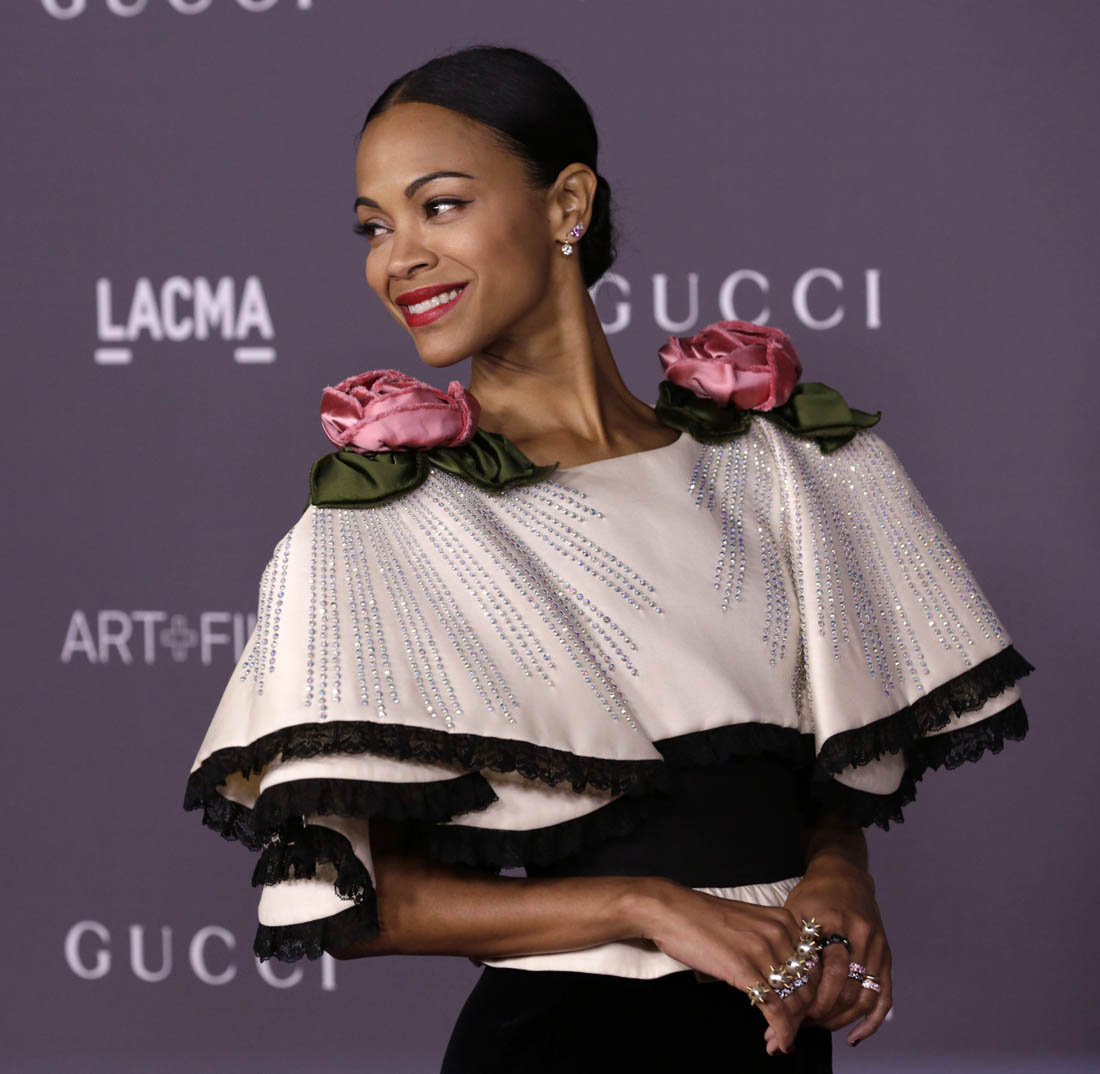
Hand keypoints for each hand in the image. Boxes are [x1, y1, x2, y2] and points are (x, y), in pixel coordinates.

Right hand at [631, 879, 818, 1056]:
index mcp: (784, 920)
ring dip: (791, 1027)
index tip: (801, 1012)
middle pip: (809, 985)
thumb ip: (773, 944)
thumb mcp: (750, 923)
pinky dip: (780, 1030)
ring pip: (794, 1000)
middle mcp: (780, 933)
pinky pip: (774, 1008)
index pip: (815, 966)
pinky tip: (777, 1041)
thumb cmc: (704, 918)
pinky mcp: (744, 969)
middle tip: (790, 1030)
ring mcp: (762, 950)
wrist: (672, 911)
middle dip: (803, 1015)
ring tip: (780, 1040)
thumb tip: (787, 979)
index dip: (812, 994)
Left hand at [781, 858, 892, 1047]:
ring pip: (865, 998)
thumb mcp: (795, 912)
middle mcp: (860, 936)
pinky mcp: (886, 956)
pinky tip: (854, 1037)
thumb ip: (789, 946)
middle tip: (802, 1024)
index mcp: (834, 922)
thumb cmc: (813, 896)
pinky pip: (884, 997)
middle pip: (847, 989)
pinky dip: (871, 1022)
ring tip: (820, 1027)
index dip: (810, 998)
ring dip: (842, 1020)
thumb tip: (771, 988)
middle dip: (823, 1013)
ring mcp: (877, 947)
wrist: (844, 875)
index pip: (827, 972)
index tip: (790, 1012)